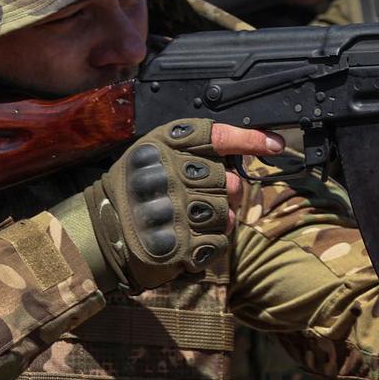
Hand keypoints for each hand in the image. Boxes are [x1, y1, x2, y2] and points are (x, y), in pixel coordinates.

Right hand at [83, 120, 284, 292]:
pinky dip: (210, 243)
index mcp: (162, 145)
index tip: (276, 144)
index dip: (250, 139)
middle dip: (224, 190)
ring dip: (216, 219)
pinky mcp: (175, 243)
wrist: (101, 231)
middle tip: (200, 195)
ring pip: (224, 211)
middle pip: (227, 180)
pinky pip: (217, 240)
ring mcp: (171, 210)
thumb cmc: (136, 189)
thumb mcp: (155, 153)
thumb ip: (195, 150)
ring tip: (190, 218)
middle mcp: (166, 173)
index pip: (217, 136)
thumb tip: (244, 159)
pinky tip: (189, 238)